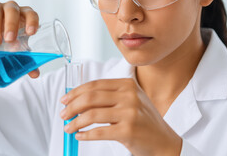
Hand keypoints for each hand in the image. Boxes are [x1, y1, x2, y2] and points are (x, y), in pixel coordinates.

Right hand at [0, 0, 39, 77]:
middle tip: (10, 40)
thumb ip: (28, 62)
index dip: (32, 20)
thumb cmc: (9, 43)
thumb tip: (35, 75)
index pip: (31, 13)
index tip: (31, 32)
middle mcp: (10, 9)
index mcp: (24, 15)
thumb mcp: (19, 51)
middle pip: (12, 10)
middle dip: (11, 24)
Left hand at [60, 78, 181, 155]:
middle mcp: (129, 96)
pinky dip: (85, 135)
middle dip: (72, 106)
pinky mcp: (129, 131)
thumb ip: (109, 97)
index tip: (64, 100)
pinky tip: (80, 136)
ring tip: (68, 128)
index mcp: (128, 85)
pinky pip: (98, 132)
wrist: (163, 141)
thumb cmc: (143, 121)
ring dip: (75, 122)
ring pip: (92, 115)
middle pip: (90, 98)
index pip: (94, 85)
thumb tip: (77, 100)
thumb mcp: (130, 101)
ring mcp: (130, 113)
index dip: (75, 92)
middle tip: (63, 115)